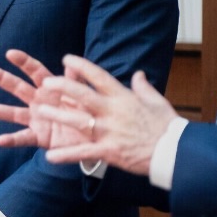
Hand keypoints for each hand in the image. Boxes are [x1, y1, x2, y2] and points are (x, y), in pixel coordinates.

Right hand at [0, 49, 88, 150]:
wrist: (94, 138)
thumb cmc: (86, 113)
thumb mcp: (84, 95)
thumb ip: (76, 81)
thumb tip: (73, 63)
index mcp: (50, 89)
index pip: (35, 71)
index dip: (23, 62)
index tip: (10, 53)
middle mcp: (39, 102)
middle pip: (18, 88)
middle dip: (2, 78)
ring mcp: (36, 120)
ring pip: (13, 113)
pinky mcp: (39, 137)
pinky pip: (23, 138)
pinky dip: (11, 140)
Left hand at [31, 54, 179, 174]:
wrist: (175, 153)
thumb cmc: (167, 126)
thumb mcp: (157, 101)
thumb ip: (144, 87)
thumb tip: (138, 73)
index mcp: (124, 98)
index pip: (99, 77)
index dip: (82, 66)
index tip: (66, 59)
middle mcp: (113, 112)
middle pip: (83, 95)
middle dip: (63, 87)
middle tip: (46, 82)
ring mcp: (110, 132)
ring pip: (79, 121)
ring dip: (58, 115)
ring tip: (41, 111)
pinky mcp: (109, 152)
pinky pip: (83, 153)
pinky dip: (66, 155)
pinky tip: (49, 157)